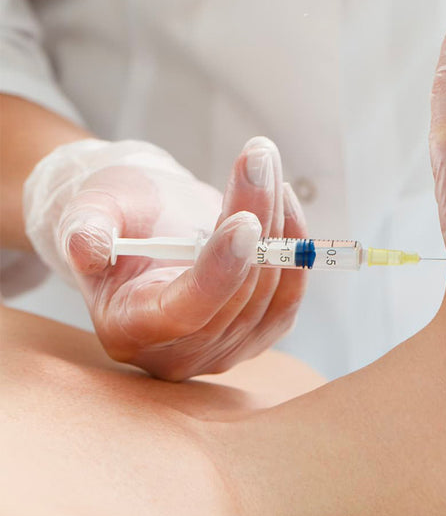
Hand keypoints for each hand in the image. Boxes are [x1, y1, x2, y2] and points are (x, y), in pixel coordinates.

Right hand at [22, 137, 307, 380]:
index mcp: (127, 330)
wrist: (142, 228)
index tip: (245, 221)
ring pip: (270, 289)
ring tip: (264, 165)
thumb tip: (88, 246)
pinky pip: (290, 293)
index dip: (219, 270)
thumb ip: (84, 228)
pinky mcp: (258, 334)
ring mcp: (223, 350)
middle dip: (256, 221)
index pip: (186, 311)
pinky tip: (281, 200)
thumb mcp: (87, 211)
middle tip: (258, 161)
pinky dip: (292, 244)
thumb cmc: (113, 217)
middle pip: (237, 294)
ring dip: (277, 221)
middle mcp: (178, 354)